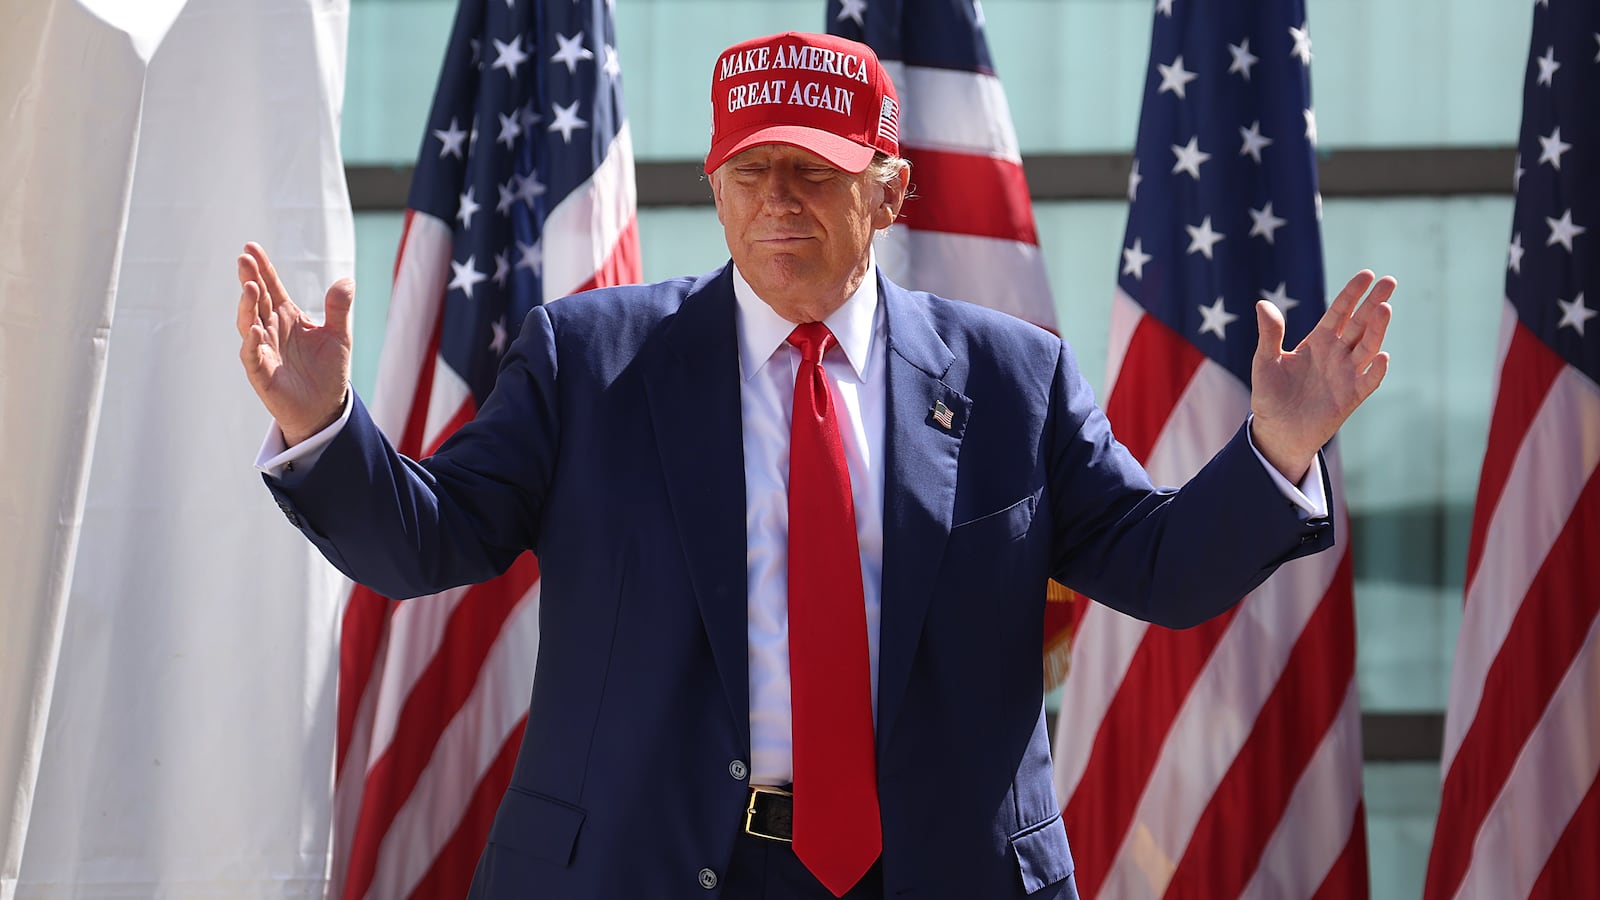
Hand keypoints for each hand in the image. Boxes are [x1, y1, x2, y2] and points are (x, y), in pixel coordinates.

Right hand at [235, 242, 352, 445]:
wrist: (325, 408)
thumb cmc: (327, 371)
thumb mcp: (339, 336)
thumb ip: (339, 309)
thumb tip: (347, 279)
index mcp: (287, 316)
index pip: (271, 287)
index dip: (262, 268)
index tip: (251, 247)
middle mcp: (271, 329)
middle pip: (257, 300)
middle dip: (250, 279)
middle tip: (244, 259)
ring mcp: (263, 350)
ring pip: (249, 324)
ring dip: (248, 306)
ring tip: (250, 287)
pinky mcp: (261, 373)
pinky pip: (253, 356)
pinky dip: (253, 343)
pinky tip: (256, 330)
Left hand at [1249, 269, 1395, 482]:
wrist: (1277, 431)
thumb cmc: (1270, 395)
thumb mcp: (1265, 361)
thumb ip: (1270, 334)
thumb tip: (1262, 304)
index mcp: (1318, 342)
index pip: (1339, 312)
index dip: (1352, 294)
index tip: (1366, 274)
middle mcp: (1336, 354)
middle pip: (1359, 324)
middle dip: (1374, 303)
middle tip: (1389, 281)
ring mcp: (1346, 374)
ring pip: (1367, 347)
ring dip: (1377, 330)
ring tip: (1385, 308)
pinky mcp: (1351, 397)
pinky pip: (1368, 381)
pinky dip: (1376, 370)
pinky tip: (1382, 356)